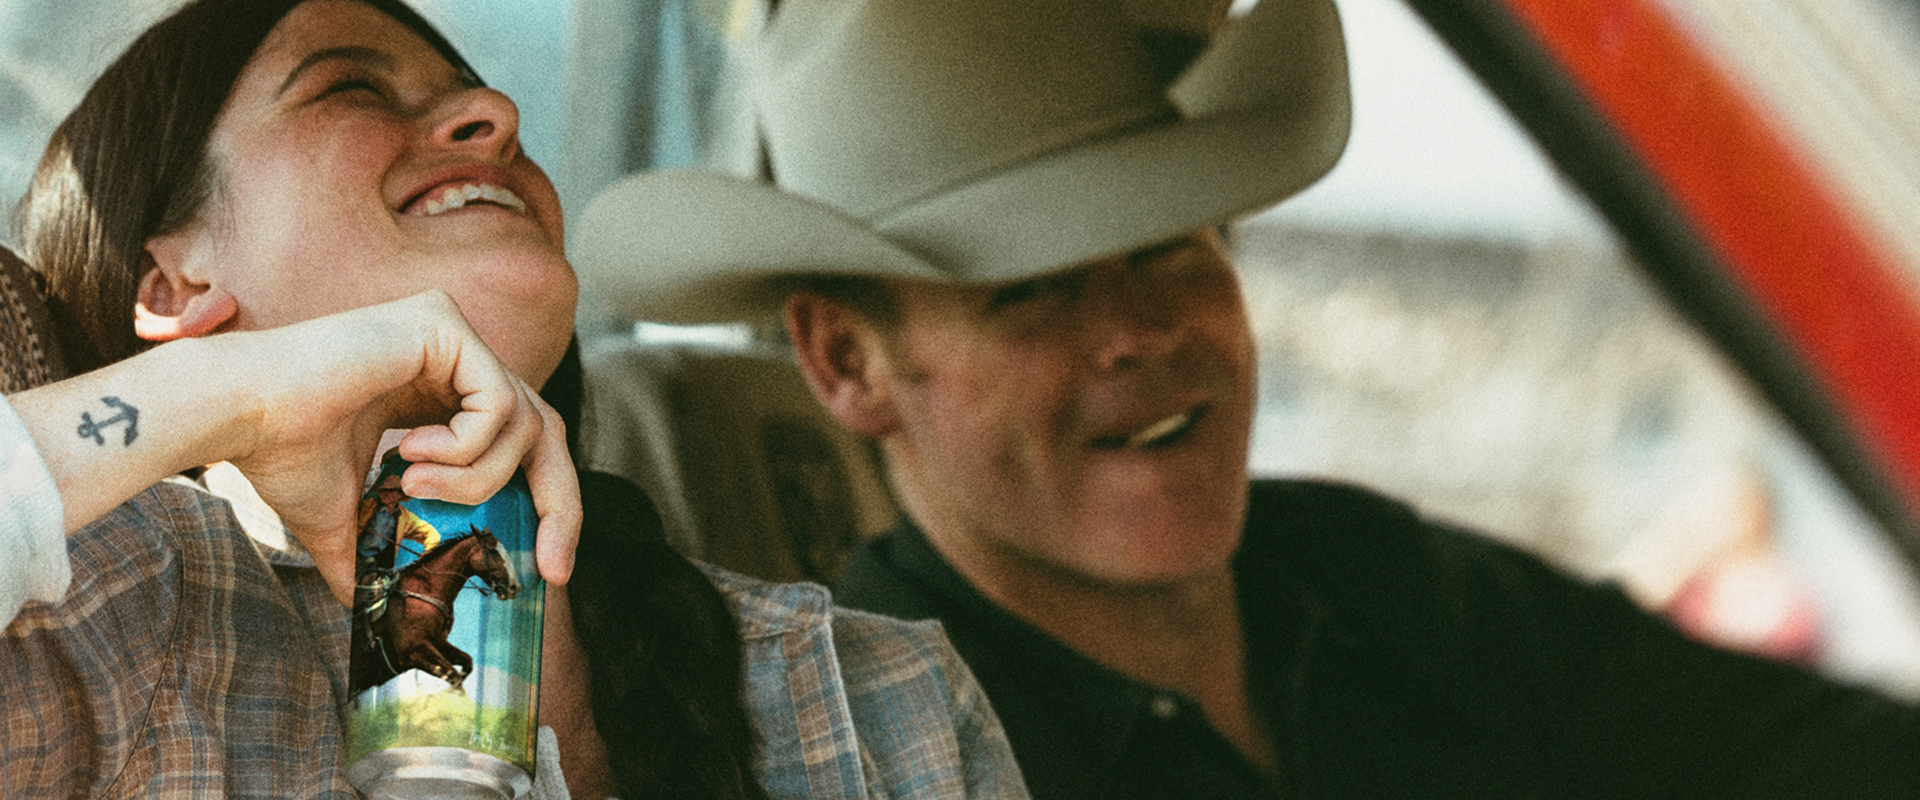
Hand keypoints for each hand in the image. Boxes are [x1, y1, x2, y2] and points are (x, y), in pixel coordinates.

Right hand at [214, 291, 579, 604]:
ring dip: (477, 476)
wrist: (238, 415)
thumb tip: (374, 616)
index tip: (552, 570)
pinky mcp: (444, 323)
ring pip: (523, 422)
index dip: (549, 504)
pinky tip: (410, 451)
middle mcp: (454, 356)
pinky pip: (497, 401)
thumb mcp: (343, 521)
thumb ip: (374, 555)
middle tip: (554, 566)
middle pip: (546, 430)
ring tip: (413, 485)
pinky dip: (466, 446)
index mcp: (438, 393)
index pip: (523, 444)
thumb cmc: (279, 456)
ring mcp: (452, 335)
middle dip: (560, 504)